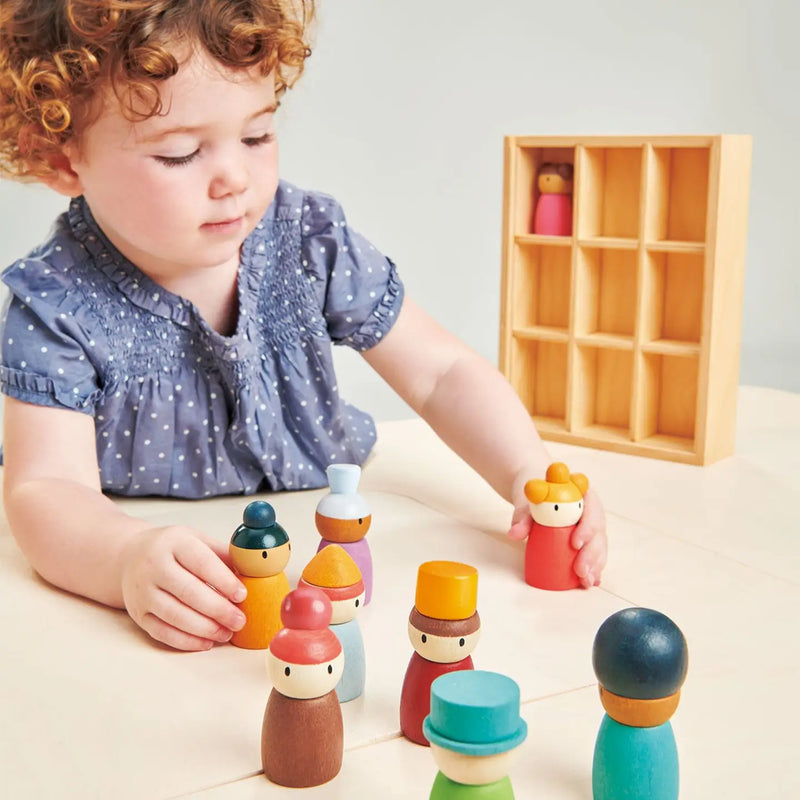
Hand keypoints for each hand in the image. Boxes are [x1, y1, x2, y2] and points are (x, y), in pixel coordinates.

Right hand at [121, 526, 247, 650]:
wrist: (130, 556)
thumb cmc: (173, 548)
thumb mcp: (198, 539)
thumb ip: (223, 554)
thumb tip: (252, 573)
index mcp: (174, 542)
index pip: (201, 563)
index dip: (223, 580)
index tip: (242, 595)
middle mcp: (154, 566)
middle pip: (188, 592)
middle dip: (218, 609)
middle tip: (240, 620)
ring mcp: (142, 591)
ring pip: (175, 615)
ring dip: (205, 628)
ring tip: (227, 633)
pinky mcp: (138, 614)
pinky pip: (163, 632)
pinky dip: (187, 641)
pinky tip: (207, 642)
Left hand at [508, 487, 607, 588]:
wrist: (538, 492)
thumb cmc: (537, 492)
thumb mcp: (528, 500)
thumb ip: (523, 516)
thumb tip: (515, 534)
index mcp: (582, 494)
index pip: (591, 509)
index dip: (587, 527)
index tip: (575, 543)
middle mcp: (592, 510)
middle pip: (598, 532)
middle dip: (591, 554)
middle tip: (580, 570)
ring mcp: (592, 526)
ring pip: (599, 546)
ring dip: (594, 565)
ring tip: (586, 581)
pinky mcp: (588, 540)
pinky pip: (595, 554)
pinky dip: (594, 568)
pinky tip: (591, 581)